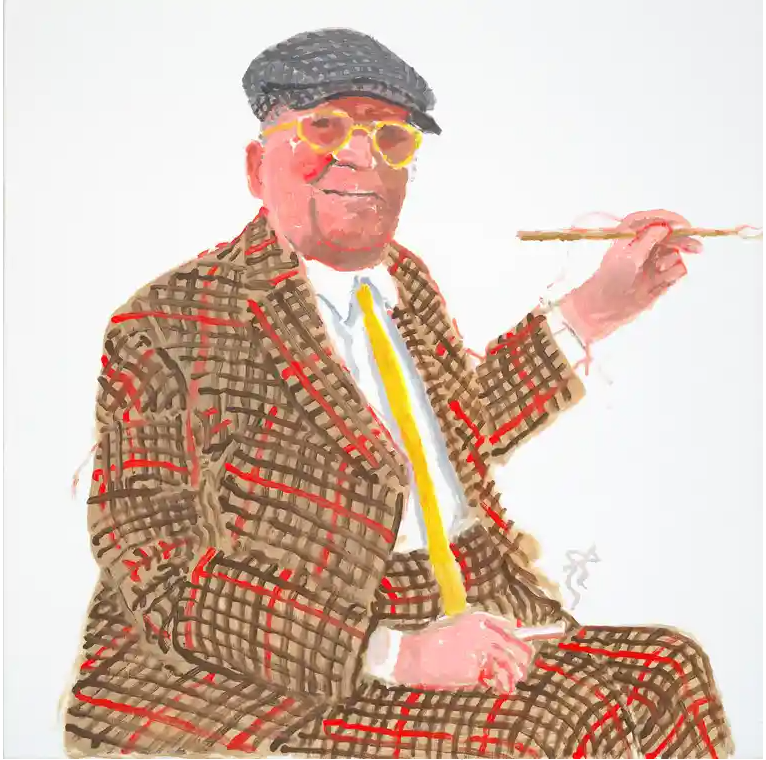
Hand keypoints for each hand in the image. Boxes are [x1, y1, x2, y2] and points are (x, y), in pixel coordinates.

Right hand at [393, 611, 534, 692]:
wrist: (416, 655)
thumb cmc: (432, 640)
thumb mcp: (456, 625)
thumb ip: (478, 630)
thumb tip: (500, 638)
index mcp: (477, 618)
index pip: (509, 626)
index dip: (518, 639)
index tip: (524, 646)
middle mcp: (483, 631)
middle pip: (515, 644)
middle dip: (522, 656)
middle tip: (522, 667)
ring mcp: (480, 649)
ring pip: (509, 662)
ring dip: (514, 672)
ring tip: (514, 678)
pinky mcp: (476, 668)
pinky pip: (495, 677)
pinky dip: (501, 683)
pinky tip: (501, 686)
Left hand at [558, 210, 701, 343]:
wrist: (604, 309)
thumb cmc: (611, 280)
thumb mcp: (628, 256)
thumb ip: (648, 239)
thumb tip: (665, 226)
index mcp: (631, 236)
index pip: (654, 219)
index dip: (670, 219)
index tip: (684, 224)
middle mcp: (644, 246)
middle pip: (671, 234)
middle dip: (683, 238)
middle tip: (696, 247)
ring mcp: (653, 262)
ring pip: (675, 252)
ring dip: (673, 258)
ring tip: (661, 270)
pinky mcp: (660, 278)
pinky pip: (677, 270)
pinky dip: (673, 273)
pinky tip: (662, 280)